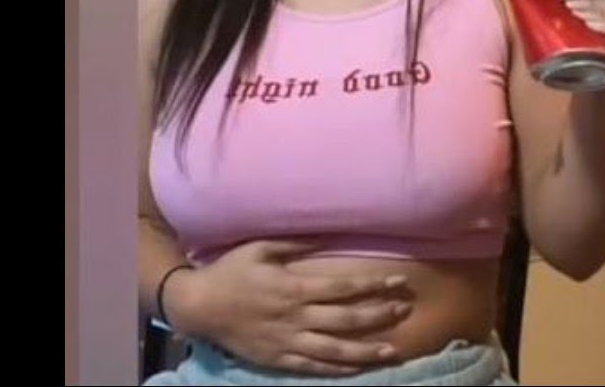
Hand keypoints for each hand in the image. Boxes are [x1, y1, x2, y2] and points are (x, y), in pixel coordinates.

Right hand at [163, 240, 413, 376]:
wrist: (199, 306)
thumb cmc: (230, 272)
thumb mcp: (260, 248)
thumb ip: (295, 243)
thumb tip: (327, 235)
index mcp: (294, 287)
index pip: (343, 288)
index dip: (374, 286)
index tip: (398, 281)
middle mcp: (295, 317)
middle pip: (347, 319)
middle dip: (380, 314)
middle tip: (405, 310)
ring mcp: (287, 341)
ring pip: (336, 350)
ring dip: (368, 350)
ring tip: (395, 350)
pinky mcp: (279, 359)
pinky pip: (314, 367)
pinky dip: (339, 369)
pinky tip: (360, 367)